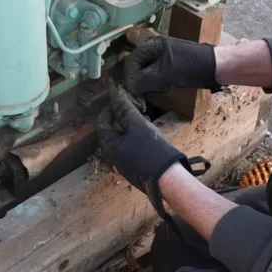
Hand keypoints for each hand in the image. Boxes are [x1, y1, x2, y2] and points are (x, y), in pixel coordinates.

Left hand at [96, 83, 189, 206]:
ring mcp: (122, 161)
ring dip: (129, 124)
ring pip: (121, 137)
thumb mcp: (137, 125)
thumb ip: (124, 109)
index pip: (102, 121)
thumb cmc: (151, 150)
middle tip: (133, 105)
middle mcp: (111, 155)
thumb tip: (113, 92)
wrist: (169, 178)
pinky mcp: (133, 165)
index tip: (121, 97)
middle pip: (111, 129)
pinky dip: (135, 135)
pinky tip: (147, 130)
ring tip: (142, 115)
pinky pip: (130, 145)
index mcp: (108, 146)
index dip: (110, 107)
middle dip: (120, 115)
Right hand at [123, 37, 218, 96]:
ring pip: (146, 73)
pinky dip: (158, 83)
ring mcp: (163, 58)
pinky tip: (167, 86)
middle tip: (150, 88)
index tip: (133, 90)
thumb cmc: (191, 65)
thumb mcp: (165, 72)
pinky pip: (156, 76)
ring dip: (150, 83)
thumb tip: (129, 88)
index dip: (130, 76)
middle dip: (141, 79)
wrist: (216, 67)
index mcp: (153, 45)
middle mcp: (155, 49)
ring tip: (162, 87)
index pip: (131, 60)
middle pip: (137, 66)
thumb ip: (145, 79)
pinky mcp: (171, 67)